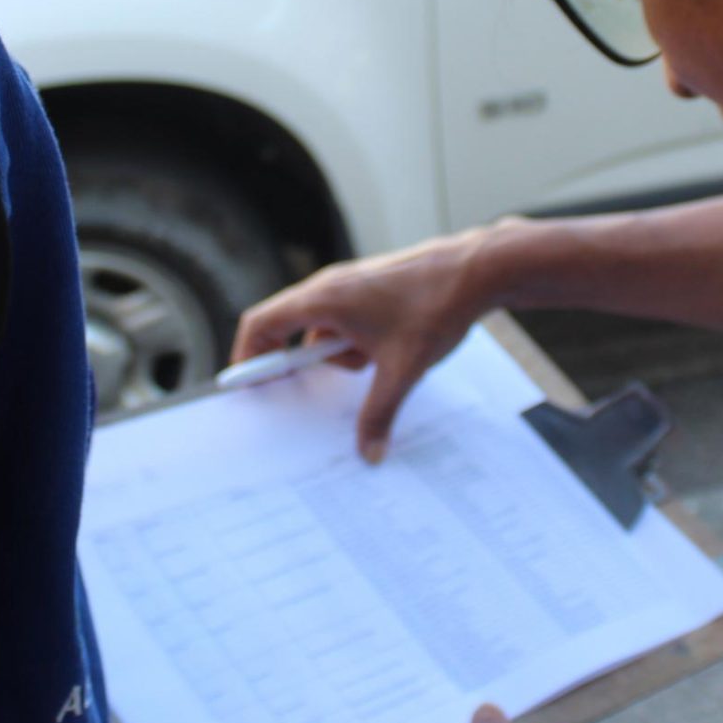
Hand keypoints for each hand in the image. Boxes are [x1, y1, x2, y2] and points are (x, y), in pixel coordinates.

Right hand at [232, 226, 506, 461]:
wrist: (475, 269)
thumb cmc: (434, 308)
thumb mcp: (402, 370)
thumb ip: (379, 413)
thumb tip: (369, 453)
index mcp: (323, 299)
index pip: (261, 323)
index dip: (247, 355)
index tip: (248, 386)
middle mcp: (329, 287)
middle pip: (290, 329)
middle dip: (304, 364)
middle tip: (311, 393)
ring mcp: (351, 286)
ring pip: (325, 329)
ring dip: (341, 355)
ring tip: (377, 365)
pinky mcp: (371, 289)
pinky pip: (347, 321)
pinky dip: (357, 343)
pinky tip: (390, 354)